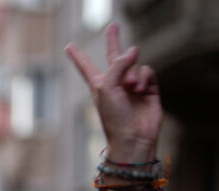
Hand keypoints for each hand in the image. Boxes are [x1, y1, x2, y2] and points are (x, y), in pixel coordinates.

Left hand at [65, 23, 160, 161]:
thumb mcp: (107, 88)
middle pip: (115, 56)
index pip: (86, 66)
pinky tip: (140, 89)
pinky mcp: (149, 88)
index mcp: (98, 84)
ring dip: (133, 73)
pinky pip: (147, 71)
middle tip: (113, 25)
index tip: (69, 46)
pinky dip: (143, 77)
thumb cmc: (114, 117)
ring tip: (130, 87)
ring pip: (135, 64)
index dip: (78, 56)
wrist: (133, 137)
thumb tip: (134, 50)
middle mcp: (115, 82)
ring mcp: (133, 85)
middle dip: (114, 40)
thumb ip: (118, 65)